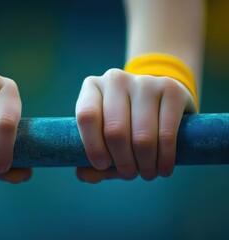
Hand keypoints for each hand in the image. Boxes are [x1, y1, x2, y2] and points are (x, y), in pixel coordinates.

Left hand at [75, 68, 196, 182]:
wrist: (160, 102)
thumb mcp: (104, 139)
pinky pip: (166, 133)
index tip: (102, 165)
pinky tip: (164, 169)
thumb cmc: (125, 125)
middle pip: (115, 130)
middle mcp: (116, 80)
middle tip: (130, 174)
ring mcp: (145, 82)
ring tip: (147, 173)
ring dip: (145, 164)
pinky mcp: (171, 89)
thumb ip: (91, 159)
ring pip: (142, 136)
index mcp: (93, 88)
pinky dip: (165, 158)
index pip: (87, 116)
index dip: (93, 147)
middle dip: (123, 162)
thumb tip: (83, 175)